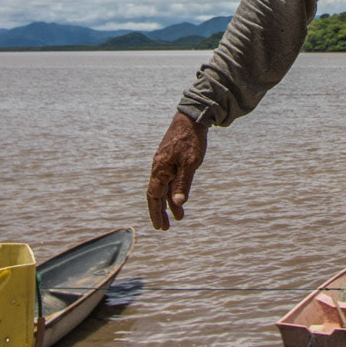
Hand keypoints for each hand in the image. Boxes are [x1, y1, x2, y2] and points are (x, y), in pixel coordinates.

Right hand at [146, 111, 206, 230]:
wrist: (191, 119)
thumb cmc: (191, 140)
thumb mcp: (190, 164)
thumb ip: (183, 184)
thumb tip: (178, 203)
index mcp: (160, 170)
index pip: (154, 196)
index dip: (156, 212)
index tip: (159, 226)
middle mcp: (159, 167)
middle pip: (155, 194)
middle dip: (159, 211)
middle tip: (164, 227)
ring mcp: (164, 163)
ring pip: (164, 187)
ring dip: (169, 203)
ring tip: (178, 216)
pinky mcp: (170, 159)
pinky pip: (169, 179)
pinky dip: (173, 191)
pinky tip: (179, 197)